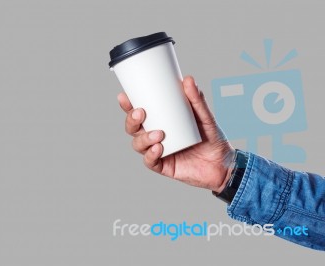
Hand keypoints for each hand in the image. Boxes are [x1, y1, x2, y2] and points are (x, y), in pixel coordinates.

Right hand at [117, 76, 234, 192]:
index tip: (125, 96)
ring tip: (159, 134)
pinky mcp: (163, 166)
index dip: (128, 105)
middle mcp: (156, 136)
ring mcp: (158, 151)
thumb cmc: (212, 139)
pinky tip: (159, 148)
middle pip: (133, 128)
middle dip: (131, 120)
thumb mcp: (205, 117)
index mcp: (161, 122)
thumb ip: (197, 100)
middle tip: (140, 113)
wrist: (223, 164)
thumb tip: (189, 80)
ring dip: (143, 138)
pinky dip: (151, 155)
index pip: (140, 113)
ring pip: (138, 144)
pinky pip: (150, 161)